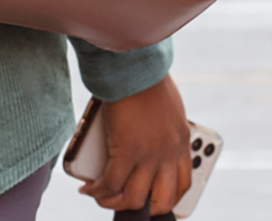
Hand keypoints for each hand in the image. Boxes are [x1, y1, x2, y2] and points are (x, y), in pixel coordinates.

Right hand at [78, 75, 191, 215]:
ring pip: (134, 198)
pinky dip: (97, 191)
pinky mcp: (127, 150)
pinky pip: (111, 184)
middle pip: (162, 200)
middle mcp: (169, 152)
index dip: (167, 199)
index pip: (183, 184)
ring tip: (100, 196)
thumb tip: (145, 137)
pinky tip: (88, 188)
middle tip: (125, 201)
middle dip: (143, 209)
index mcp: (182, 141)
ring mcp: (149, 154)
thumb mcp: (168, 107)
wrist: (134, 65)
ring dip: (114, 202)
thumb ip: (163, 128)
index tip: (152, 200)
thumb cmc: (146, 77)